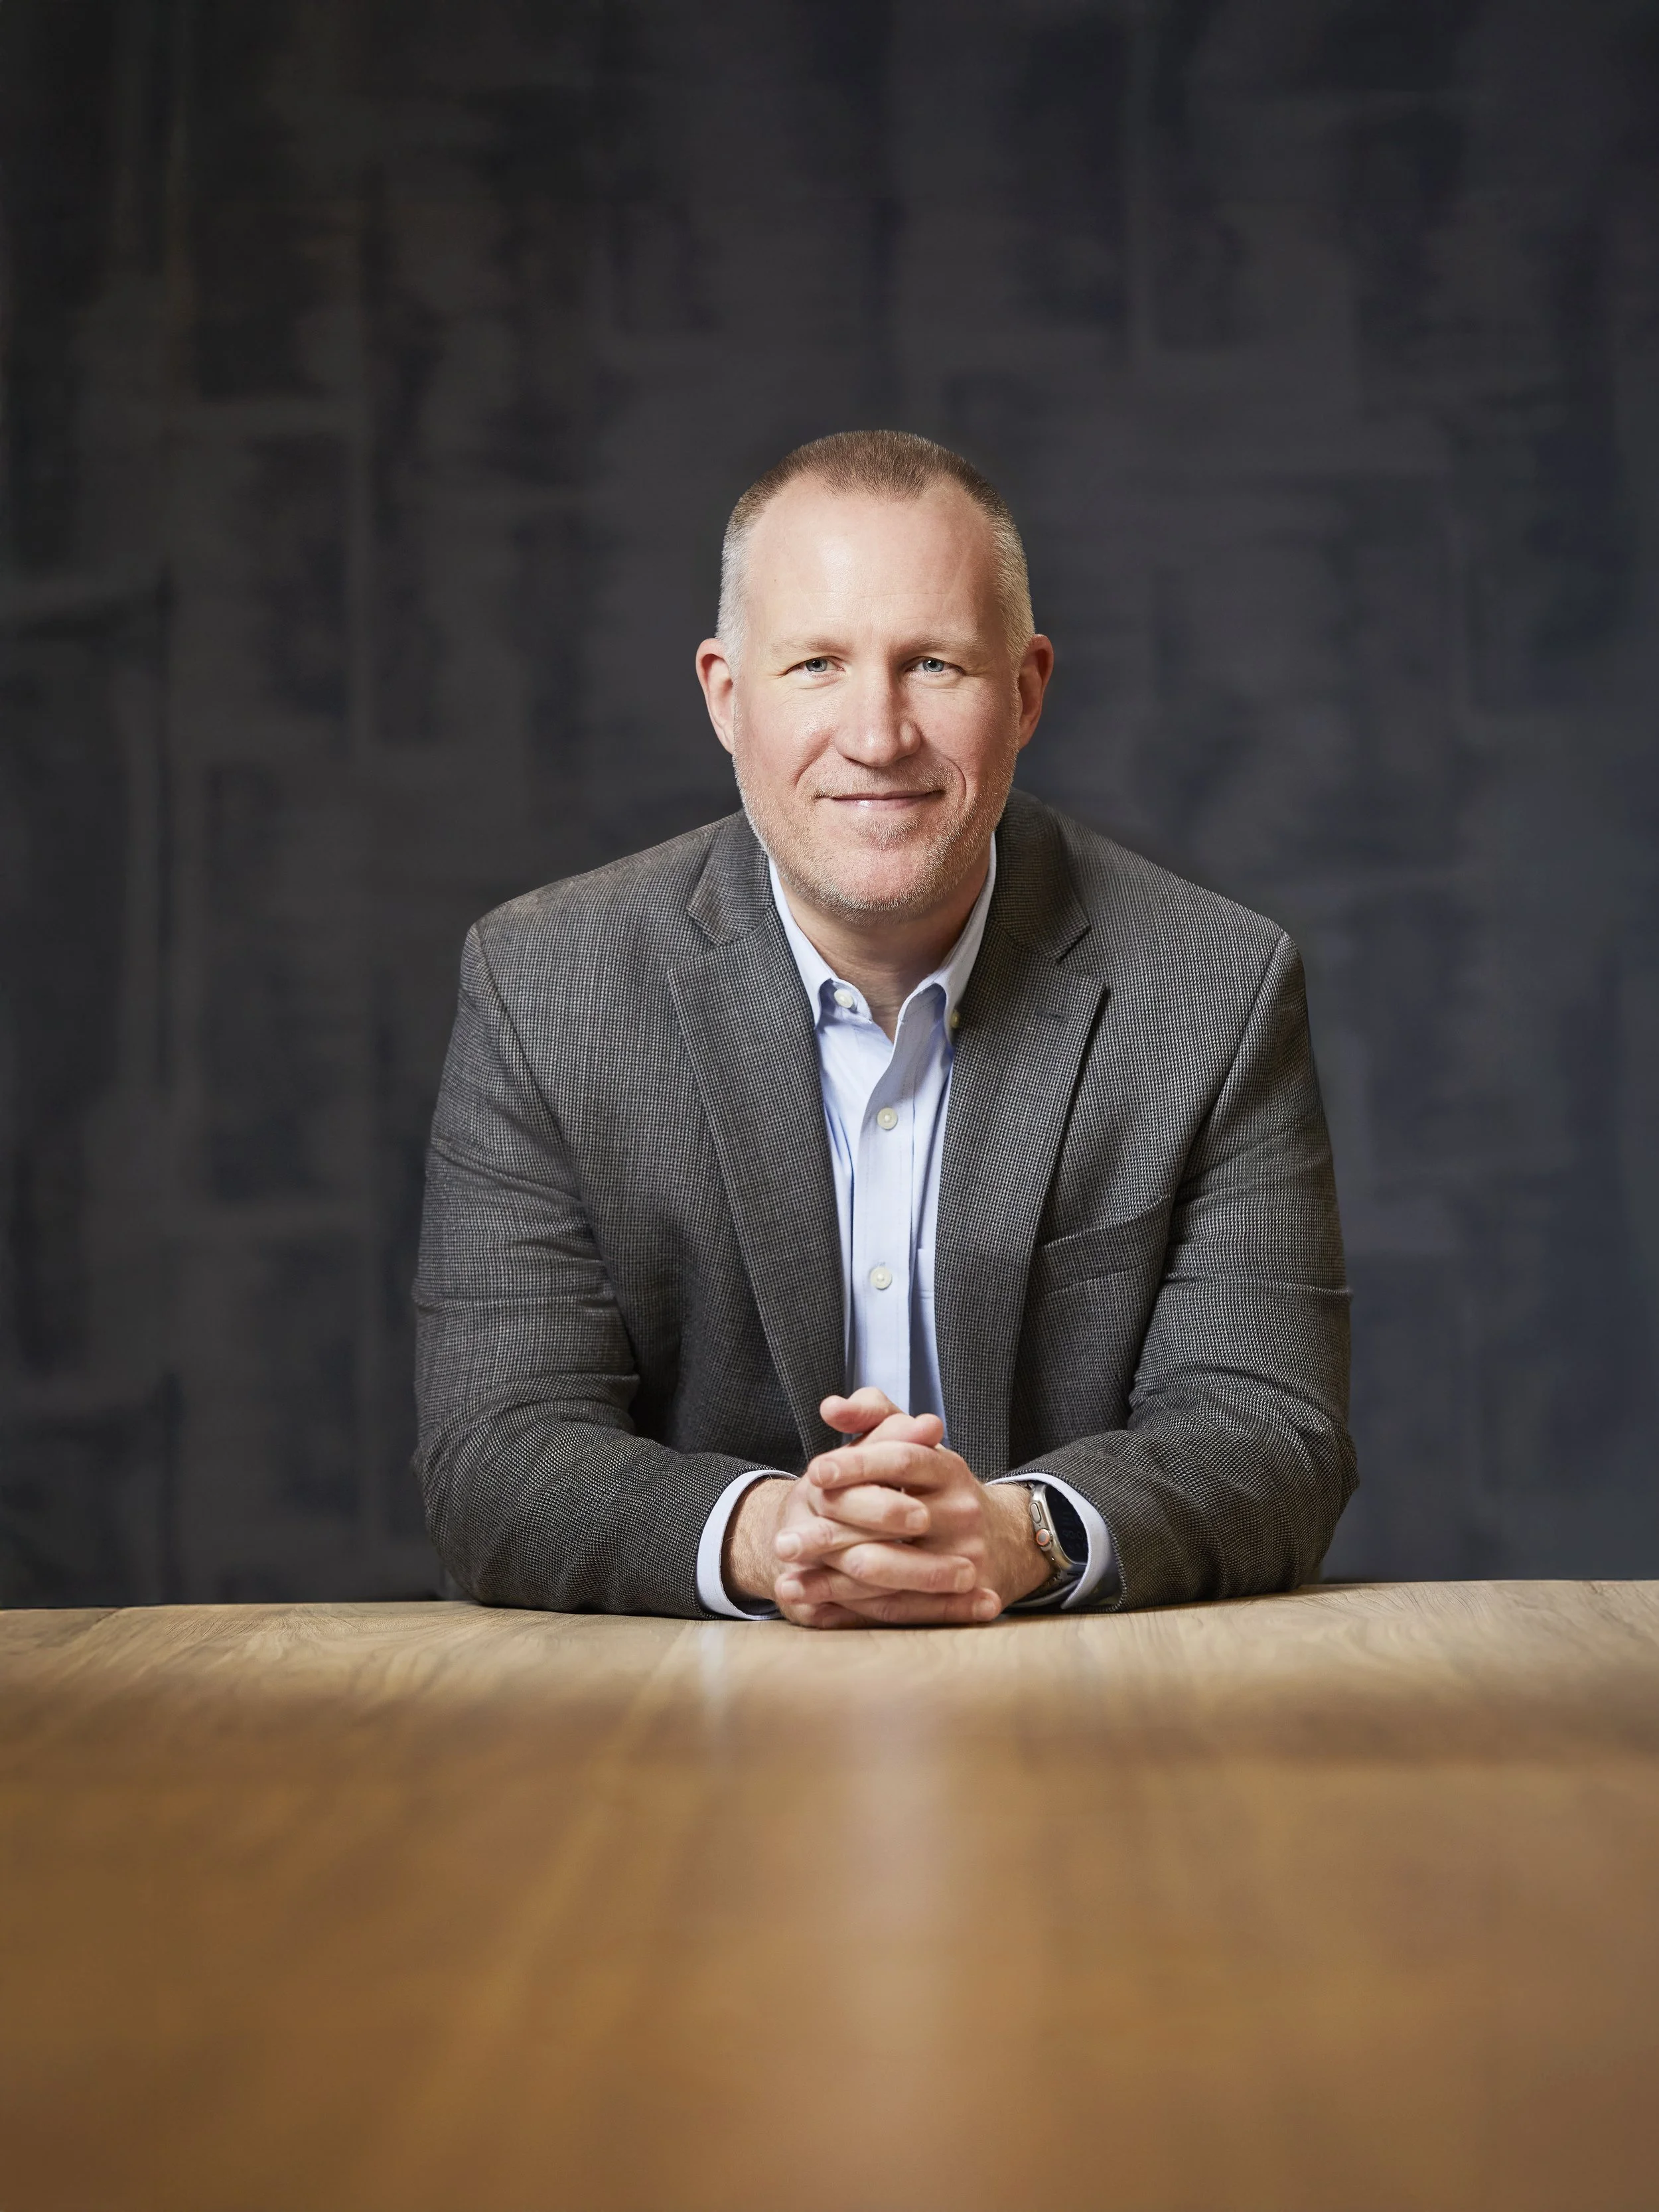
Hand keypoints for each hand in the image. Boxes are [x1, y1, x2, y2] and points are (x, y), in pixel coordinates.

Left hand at [724, 1388, 1050, 1627]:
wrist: (1002, 1540)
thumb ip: (873, 1417)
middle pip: (894, 1517)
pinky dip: (852, 1611)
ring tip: (787, 1583)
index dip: (857, 1463)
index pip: (901, 1459)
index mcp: (948, 1468)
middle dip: (833, 1532)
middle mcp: (962, 1511)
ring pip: (893, 1571)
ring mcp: (966, 1557)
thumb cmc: (939, 1488)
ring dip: (834, 1581)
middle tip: (783, 1542)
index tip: (814, 1473)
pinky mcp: (962, 1599)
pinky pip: (900, 1608)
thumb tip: (830, 1407)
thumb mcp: (916, 1446)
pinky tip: (813, 1609)